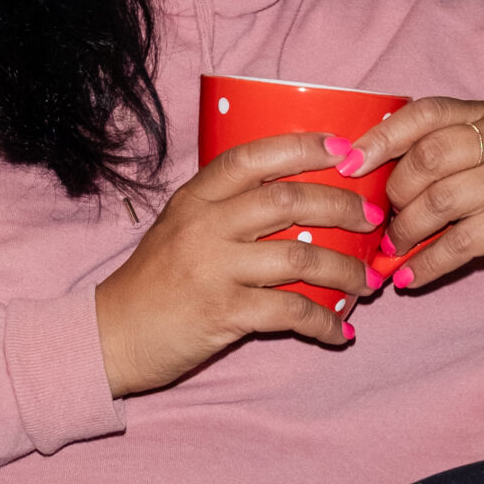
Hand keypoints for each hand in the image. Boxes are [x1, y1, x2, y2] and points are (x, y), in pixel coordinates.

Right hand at [94, 133, 376, 397]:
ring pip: (300, 255)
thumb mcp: (178, 230)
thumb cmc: (152, 283)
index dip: (302, 147)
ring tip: (368, 282)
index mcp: (195, 199)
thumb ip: (223, 211)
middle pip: (288, 199)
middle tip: (372, 219)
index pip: (252, 156)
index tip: (343, 150)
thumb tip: (294, 203)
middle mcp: (204, 226)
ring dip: (345, 269)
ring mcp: (213, 268)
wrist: (111, 336)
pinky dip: (324, 321)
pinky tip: (341, 331)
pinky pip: (291, 311)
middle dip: (342, 206)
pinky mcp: (223, 312)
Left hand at [346, 98, 483, 289]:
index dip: (380, 139)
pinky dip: (430, 264)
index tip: (346, 167)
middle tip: (380, 222)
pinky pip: (465, 242)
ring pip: (442, 201)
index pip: (423, 113)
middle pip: (427, 158)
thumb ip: (439, 154)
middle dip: (394, 195)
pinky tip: (411, 278)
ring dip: (407, 233)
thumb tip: (365, 176)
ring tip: (393, 252)